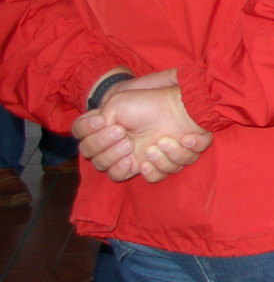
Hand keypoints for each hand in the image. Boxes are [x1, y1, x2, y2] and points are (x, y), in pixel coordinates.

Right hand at [74, 72, 211, 183]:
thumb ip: (98, 121)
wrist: (180, 108)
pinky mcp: (158, 166)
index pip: (85, 146)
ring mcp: (135, 160)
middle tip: (125, 136)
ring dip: (129, 158)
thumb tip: (95, 138)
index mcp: (104, 134)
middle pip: (97, 163)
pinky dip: (160, 165)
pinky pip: (152, 177)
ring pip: (118, 174)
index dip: (92, 138)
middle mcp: (116, 149)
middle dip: (110, 150)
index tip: (104, 122)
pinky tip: (164, 148)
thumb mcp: (116, 105)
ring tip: (154, 143)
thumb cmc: (148, 104)